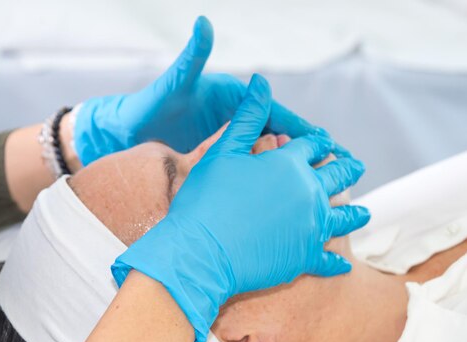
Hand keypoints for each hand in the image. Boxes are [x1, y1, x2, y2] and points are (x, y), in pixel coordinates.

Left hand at [73, 16, 338, 165]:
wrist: (127, 131)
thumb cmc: (149, 107)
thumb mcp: (172, 84)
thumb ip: (191, 58)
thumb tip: (203, 23)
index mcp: (232, 97)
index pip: (275, 113)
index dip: (301, 129)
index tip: (327, 144)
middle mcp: (236, 114)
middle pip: (280, 132)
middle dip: (308, 149)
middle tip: (339, 167)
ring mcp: (230, 134)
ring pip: (270, 150)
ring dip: (294, 165)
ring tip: (321, 184)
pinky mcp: (222, 151)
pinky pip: (253, 163)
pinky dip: (272, 175)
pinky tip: (285, 191)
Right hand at [111, 75, 369, 341]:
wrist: (200, 252)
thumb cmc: (206, 199)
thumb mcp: (223, 151)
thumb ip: (248, 117)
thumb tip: (261, 81)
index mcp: (289, 164)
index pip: (313, 146)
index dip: (321, 143)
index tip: (329, 142)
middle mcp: (309, 193)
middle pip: (338, 177)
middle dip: (348, 169)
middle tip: (357, 167)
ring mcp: (311, 228)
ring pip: (343, 218)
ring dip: (355, 214)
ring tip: (364, 213)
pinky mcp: (304, 258)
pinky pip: (328, 261)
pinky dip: (336, 263)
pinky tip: (343, 264)